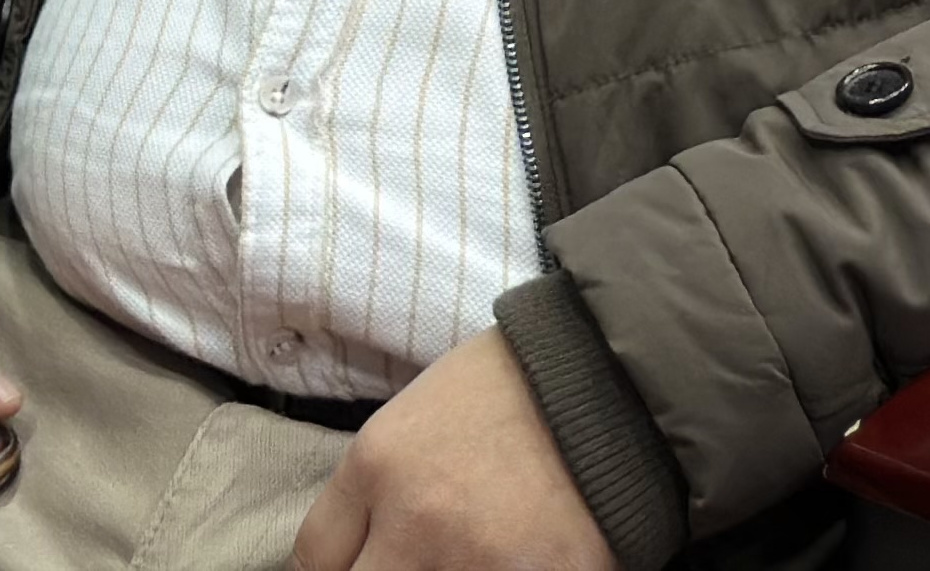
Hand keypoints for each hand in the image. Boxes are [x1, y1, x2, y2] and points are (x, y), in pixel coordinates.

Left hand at [295, 327, 612, 570]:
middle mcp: (415, 523)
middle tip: (415, 563)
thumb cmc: (515, 385)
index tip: (358, 568)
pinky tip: (512, 562)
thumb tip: (360, 551)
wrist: (615, 377)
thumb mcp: (417, 416)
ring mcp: (475, 563)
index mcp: (378, 465)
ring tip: (466, 557)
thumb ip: (376, 486)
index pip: (314, 559)